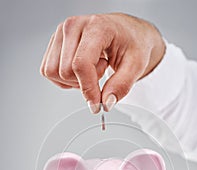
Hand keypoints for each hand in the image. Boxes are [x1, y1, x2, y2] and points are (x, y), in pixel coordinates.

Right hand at [40, 13, 164, 112]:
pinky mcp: (54, 44)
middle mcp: (73, 26)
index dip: (88, 90)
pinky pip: (49, 71)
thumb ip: (121, 85)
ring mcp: (60, 34)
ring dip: (73, 81)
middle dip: (84, 83)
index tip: (97, 104)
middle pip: (65, 71)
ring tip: (92, 69)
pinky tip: (81, 71)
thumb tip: (106, 103)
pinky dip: (65, 79)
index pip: (81, 64)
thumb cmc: (131, 43)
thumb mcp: (136, 65)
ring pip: (53, 72)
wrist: (126, 33)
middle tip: (102, 73)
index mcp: (96, 27)